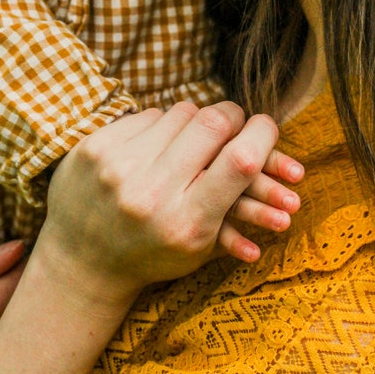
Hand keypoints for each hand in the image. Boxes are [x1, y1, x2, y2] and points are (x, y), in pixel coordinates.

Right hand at [0, 242, 24, 373]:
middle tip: (15, 273)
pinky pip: (3, 354)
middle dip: (25, 289)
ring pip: (17, 336)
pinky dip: (4, 335)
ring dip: (17, 313)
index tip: (18, 254)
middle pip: (22, 315)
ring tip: (1, 298)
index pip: (13, 286)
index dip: (21, 265)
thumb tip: (16, 248)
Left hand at [37, 100, 291, 306]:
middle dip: (231, 117)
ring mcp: (118, 166)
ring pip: (181, 112)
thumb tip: (293, 202)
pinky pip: (148, 114)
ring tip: (192, 141)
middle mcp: (151, 194)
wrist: (81, 261)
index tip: (265, 128)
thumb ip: (240, 214)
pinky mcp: (94, 147)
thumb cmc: (153, 253)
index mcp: (187, 224)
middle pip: (213, 122)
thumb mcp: (200, 247)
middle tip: (235, 121)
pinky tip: (156, 146)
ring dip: (193, 122)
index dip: (262, 134)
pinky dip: (159, 126)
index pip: (240, 160)